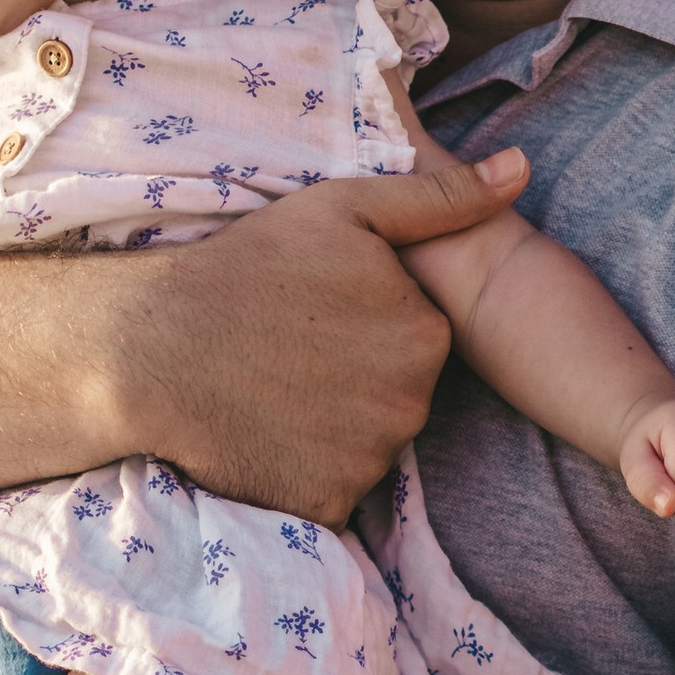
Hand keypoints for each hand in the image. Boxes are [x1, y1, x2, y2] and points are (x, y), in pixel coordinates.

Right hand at [116, 153, 527, 526]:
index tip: (315, 312)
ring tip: (271, 390)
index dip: (366, 324)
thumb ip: (439, 197)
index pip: (417, 338)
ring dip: (332, 427)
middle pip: (396, 396)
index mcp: (426, 334)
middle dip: (355, 379)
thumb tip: (523, 170)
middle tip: (289, 350)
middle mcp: (411, 406)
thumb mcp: (344, 209)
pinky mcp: (325, 504)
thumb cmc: (247, 267)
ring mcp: (368, 461)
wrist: (151, 345)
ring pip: (366, 445)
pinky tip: (264, 433)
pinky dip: (304, 470)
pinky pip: (331, 491)